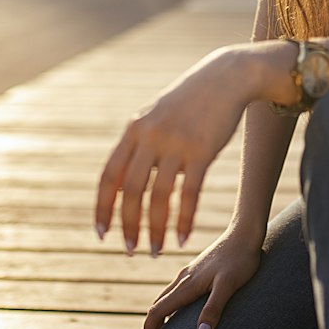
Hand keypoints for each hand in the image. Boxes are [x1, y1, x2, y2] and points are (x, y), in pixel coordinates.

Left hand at [95, 47, 257, 256]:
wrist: (225, 78)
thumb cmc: (189, 102)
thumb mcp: (156, 118)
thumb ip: (138, 148)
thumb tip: (122, 186)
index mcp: (134, 130)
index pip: (109, 176)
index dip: (103, 208)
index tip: (102, 233)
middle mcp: (150, 136)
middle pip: (131, 191)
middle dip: (128, 225)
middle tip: (129, 250)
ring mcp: (176, 143)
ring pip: (159, 196)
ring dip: (155, 229)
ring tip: (155, 250)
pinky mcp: (202, 150)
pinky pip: (189, 193)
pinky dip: (185, 219)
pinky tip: (184, 238)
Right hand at [138, 226, 264, 328]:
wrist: (245, 232)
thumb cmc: (240, 259)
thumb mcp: (228, 286)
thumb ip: (213, 310)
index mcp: (187, 284)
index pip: (158, 311)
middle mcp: (183, 278)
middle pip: (158, 304)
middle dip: (150, 326)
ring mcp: (190, 272)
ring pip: (166, 296)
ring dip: (159, 314)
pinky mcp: (198, 269)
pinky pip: (176, 290)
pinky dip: (170, 304)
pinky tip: (180, 309)